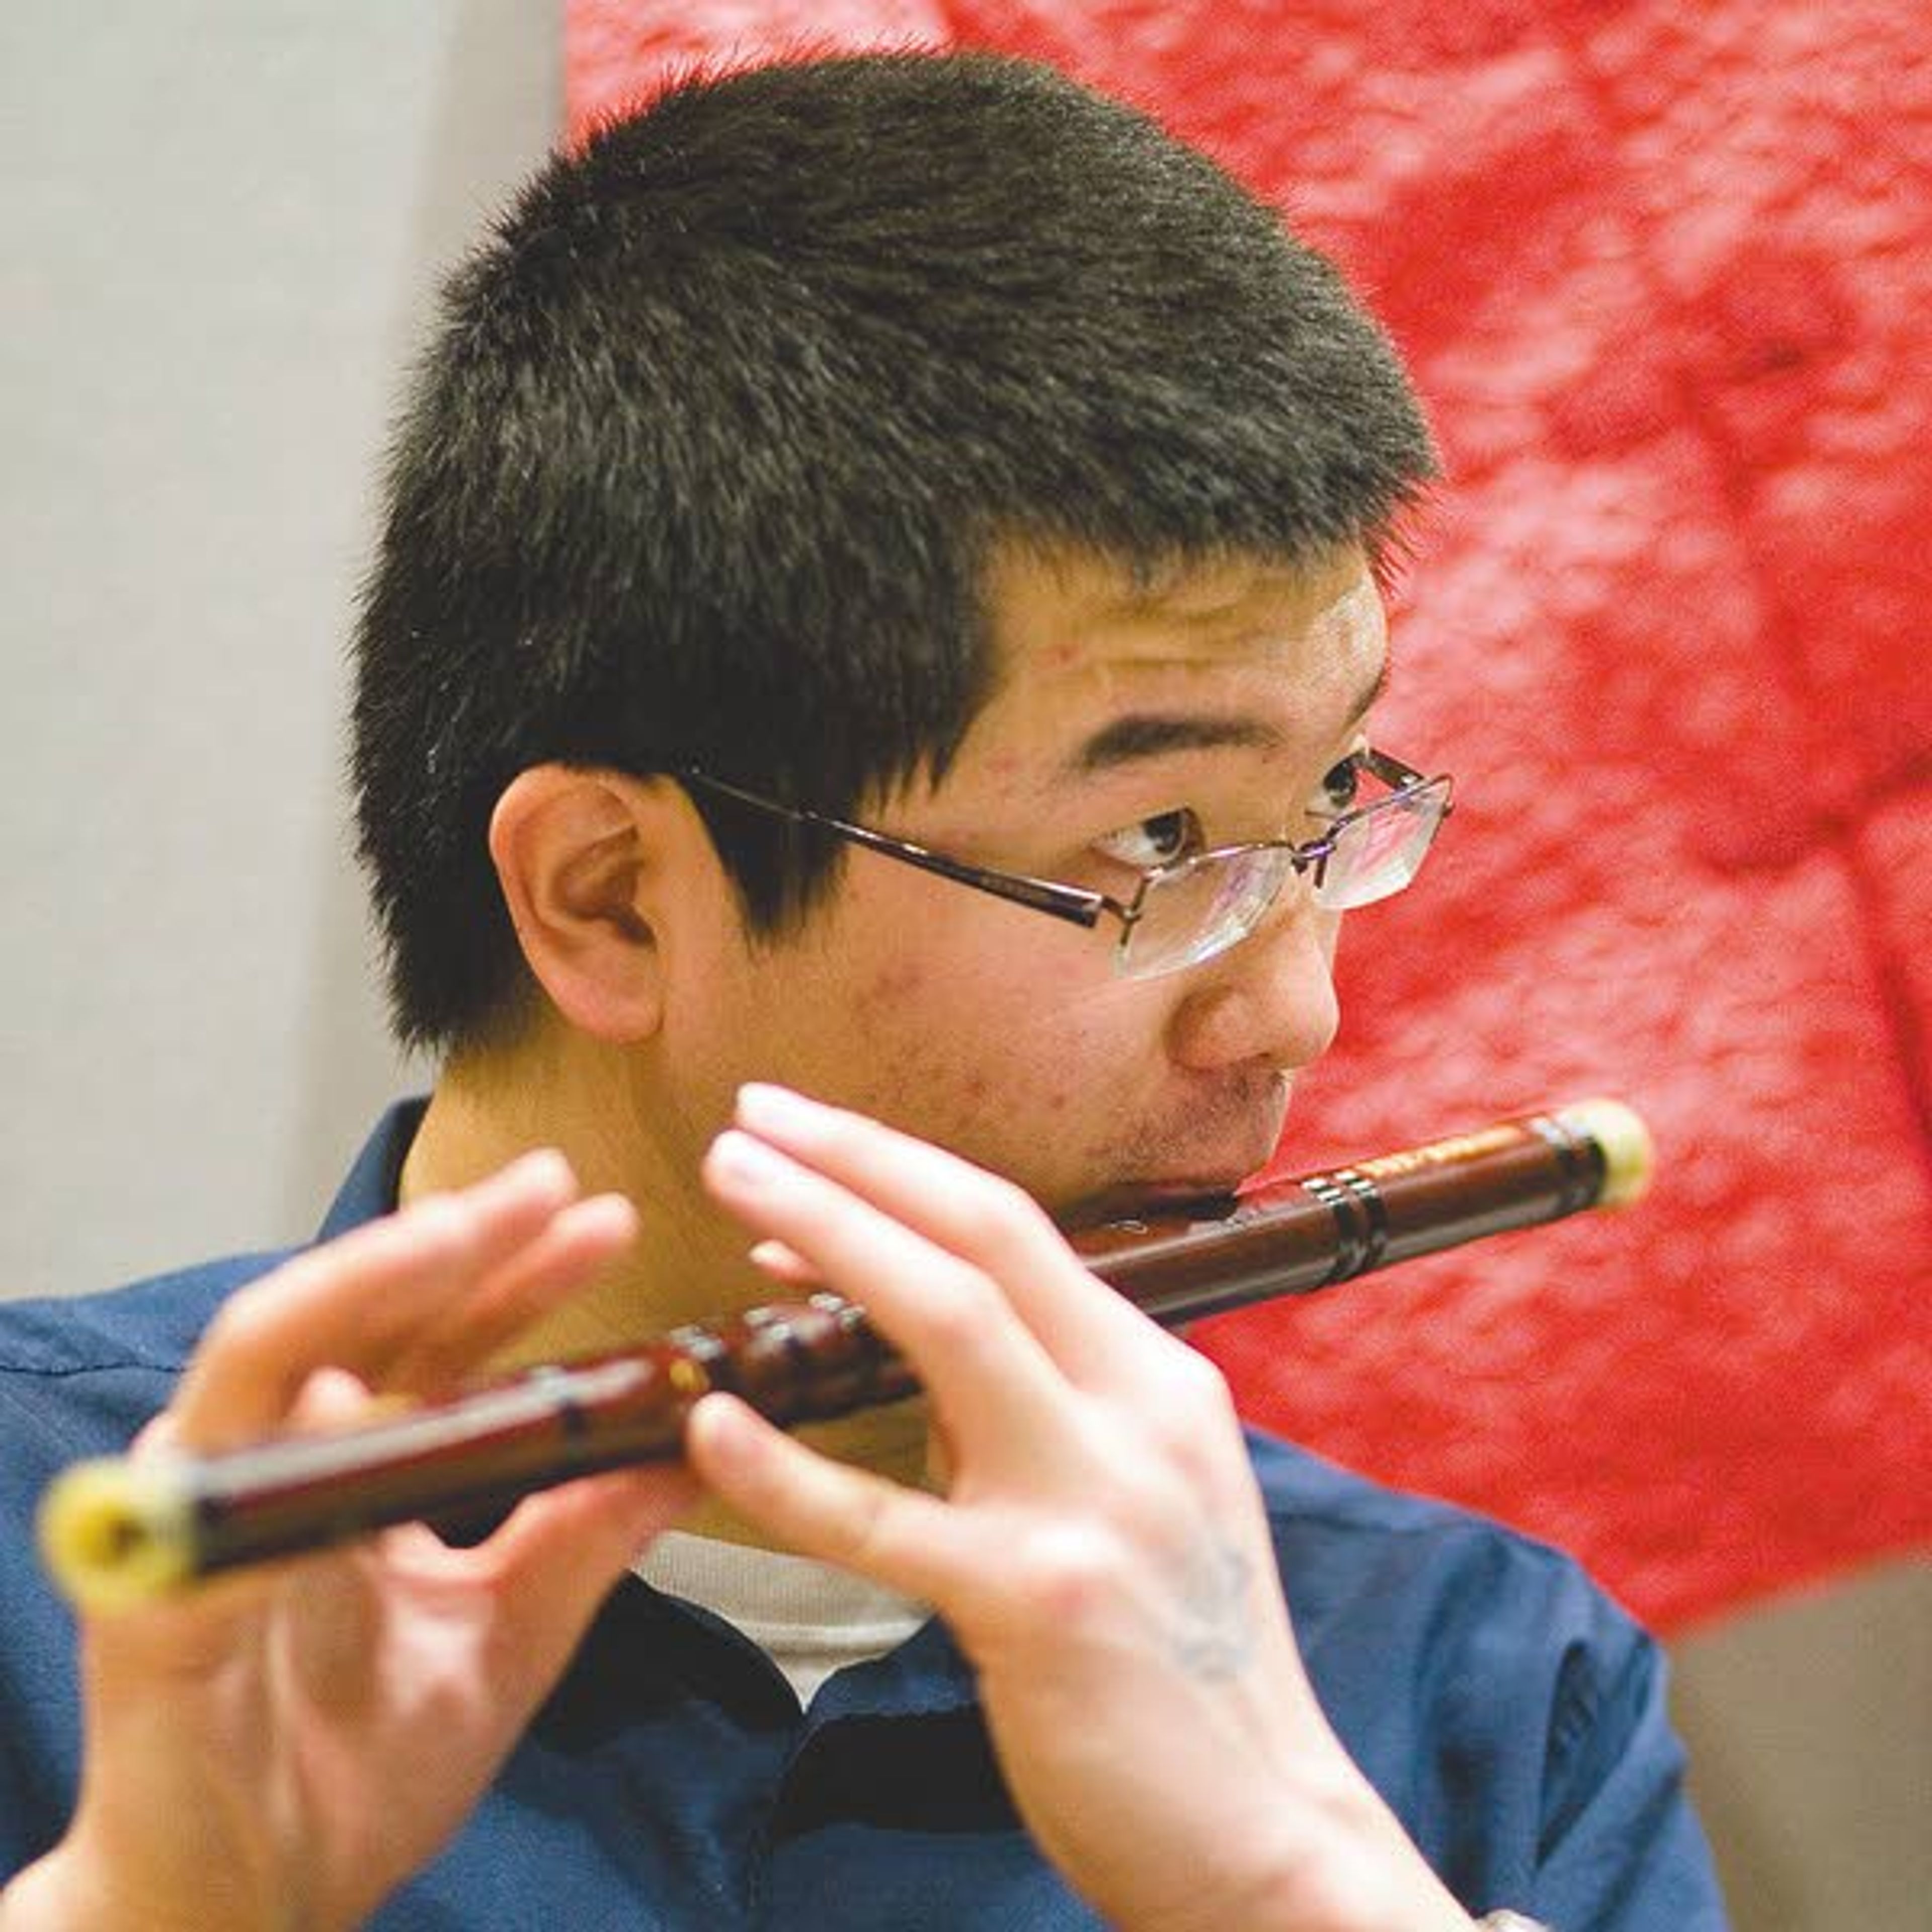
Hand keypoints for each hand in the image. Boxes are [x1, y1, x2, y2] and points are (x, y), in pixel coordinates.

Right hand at [5, 1154, 695, 1931]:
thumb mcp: (510, 1637)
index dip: (516, 1277)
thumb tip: (690, 1451)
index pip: (439, 1342)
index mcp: (357, 1473)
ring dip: (363, 1287)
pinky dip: (281, 1438)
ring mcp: (210, 1523)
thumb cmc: (362, 1768)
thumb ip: (583, 1540)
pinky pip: (214, 1497)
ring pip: (268, 1359)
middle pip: (364, 1321)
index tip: (604, 1222)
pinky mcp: (157, 1603)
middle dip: (457, 1243)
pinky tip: (346, 1391)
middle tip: (554, 1185)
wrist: (257, 1905)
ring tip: (460, 1234)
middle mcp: (279, 1471)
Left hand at [688, 1084, 1471, 1931]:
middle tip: (746, 1122)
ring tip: (725, 1191)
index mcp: (1157, 1377)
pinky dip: (785, 1468)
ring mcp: (1091, 1501)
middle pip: (984, 1237)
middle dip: (858, 1162)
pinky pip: (884, 1520)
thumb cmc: (1175, 1656)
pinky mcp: (1037, 1605)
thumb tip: (886, 1322)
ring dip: (827, 1237)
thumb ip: (1021, 1408)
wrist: (1262, 1827)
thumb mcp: (1127, 1493)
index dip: (900, 1168)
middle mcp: (1136, 1412)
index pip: (1018, 1229)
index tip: (804, 1134)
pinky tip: (710, 1425)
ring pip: (945, 1325)